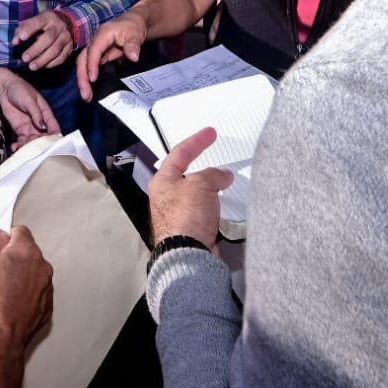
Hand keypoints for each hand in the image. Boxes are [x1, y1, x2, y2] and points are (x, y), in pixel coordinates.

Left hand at [0, 67, 56, 143]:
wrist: (3, 88)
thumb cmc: (19, 89)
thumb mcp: (29, 100)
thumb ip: (36, 113)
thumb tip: (43, 127)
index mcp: (46, 114)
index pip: (54, 128)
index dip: (54, 138)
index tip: (51, 145)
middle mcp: (40, 123)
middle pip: (44, 138)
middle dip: (39, 144)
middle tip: (31, 146)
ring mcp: (30, 127)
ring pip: (33, 142)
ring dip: (28, 147)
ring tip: (21, 147)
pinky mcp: (20, 130)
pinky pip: (22, 141)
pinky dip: (19, 146)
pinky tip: (15, 147)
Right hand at [0, 226, 52, 357]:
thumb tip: (0, 236)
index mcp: (27, 251)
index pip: (21, 232)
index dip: (6, 239)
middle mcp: (42, 267)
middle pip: (29, 253)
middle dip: (15, 259)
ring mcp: (47, 288)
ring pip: (34, 273)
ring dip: (22, 277)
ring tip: (2, 292)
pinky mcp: (47, 307)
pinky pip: (37, 293)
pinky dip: (27, 295)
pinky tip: (11, 304)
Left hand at [11, 10, 73, 70]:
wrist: (65, 23)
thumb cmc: (43, 24)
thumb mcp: (33, 22)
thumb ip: (22, 30)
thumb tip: (15, 42)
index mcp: (47, 17)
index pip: (38, 22)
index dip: (29, 29)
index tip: (21, 38)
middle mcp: (58, 26)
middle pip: (48, 38)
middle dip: (35, 50)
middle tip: (24, 58)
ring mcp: (66, 37)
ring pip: (55, 50)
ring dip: (43, 60)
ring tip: (32, 66)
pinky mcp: (70, 47)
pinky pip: (62, 57)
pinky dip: (52, 63)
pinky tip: (43, 66)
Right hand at [77, 10, 146, 99]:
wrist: (135, 22)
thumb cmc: (134, 26)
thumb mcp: (136, 34)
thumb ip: (133, 45)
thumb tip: (134, 57)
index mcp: (103, 34)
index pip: (93, 50)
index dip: (92, 64)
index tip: (93, 79)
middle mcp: (95, 42)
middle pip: (83, 59)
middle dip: (82, 77)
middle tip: (86, 95)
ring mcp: (96, 49)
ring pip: (84, 65)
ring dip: (83, 80)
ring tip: (87, 97)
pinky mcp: (99, 56)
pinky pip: (91, 67)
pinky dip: (89, 79)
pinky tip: (91, 91)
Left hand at [149, 127, 232, 250]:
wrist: (189, 255)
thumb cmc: (187, 215)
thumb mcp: (201, 185)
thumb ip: (213, 174)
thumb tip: (223, 175)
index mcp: (162, 181)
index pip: (179, 154)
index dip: (197, 141)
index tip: (211, 132)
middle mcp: (166, 196)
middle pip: (187, 174)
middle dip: (203, 165)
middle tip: (217, 157)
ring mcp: (177, 214)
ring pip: (196, 193)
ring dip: (210, 186)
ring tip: (225, 181)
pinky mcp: (190, 228)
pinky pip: (203, 209)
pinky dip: (214, 203)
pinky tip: (223, 203)